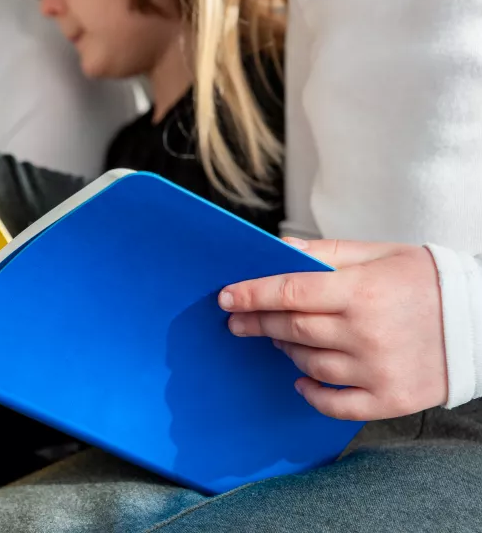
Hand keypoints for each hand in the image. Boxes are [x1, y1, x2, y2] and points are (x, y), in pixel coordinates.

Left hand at [220, 239, 446, 420]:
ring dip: (285, 350)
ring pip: (307, 363)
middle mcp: (366, 332)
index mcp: (362, 291)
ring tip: (279, 340)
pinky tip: (300, 380)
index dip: (251, 294)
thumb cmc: (429, 282)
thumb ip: (329, 254)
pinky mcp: (389, 399)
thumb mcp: (381, 254)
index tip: (226, 298)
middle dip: (258, 322)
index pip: (289, 292)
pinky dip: (311, 393)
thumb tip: (281, 251)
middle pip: (292, 328)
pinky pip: (334, 402)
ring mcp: (377, 369)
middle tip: (238, 321)